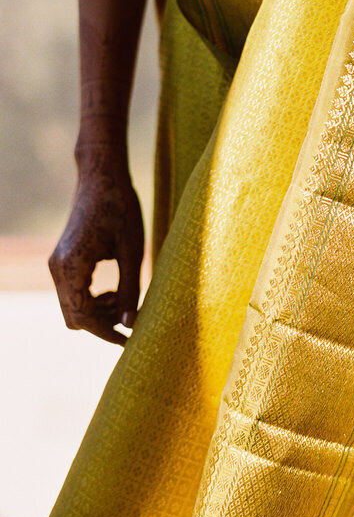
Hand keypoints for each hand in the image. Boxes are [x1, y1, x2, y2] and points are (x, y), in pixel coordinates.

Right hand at [49, 150, 143, 345]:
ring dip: (97, 312)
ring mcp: (57, 263)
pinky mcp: (62, 259)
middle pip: (74, 316)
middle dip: (102, 324)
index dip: (106, 333)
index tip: (130, 340)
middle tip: (131, 319)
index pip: (83, 316)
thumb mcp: (133, 250)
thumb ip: (130, 288)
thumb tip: (129, 324)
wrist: (102, 176)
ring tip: (125, 302)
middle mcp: (58, 267)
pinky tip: (113, 292)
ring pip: (71, 306)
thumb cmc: (121, 208)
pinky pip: (71, 292)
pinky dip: (90, 299)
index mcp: (73, 265)